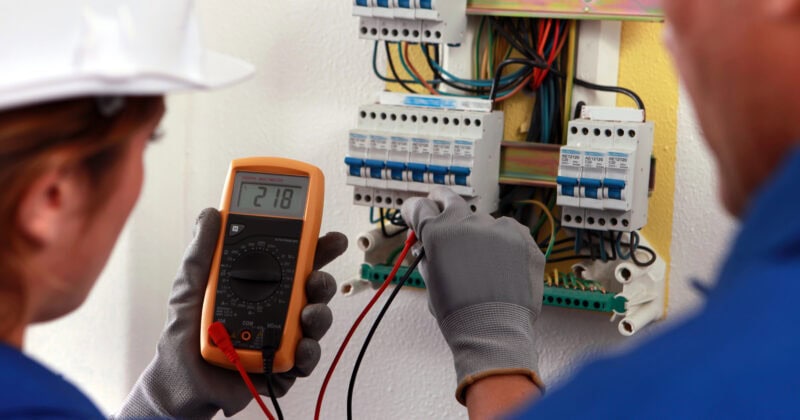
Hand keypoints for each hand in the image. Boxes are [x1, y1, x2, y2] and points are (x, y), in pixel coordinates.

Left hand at [116, 208, 346, 418]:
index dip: (315, 248)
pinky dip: (308, 353)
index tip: (330, 238)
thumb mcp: (189, 287)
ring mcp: (282, 336)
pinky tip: (300, 348)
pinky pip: (305, 358)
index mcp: (259, 284)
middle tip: (315, 280)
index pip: (293, 261)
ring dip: (319, 315)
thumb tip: (211, 215)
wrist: (179, 381)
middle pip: (311, 289)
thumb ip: (202, 252)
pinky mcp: (281, 365)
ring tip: (308, 315)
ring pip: (315, 321)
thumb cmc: (184, 334)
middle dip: (322, 281)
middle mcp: (276, 308)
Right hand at [401, 188, 544, 403]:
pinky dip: (502, 242)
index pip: (419, 207)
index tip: (415, 214)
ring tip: (479, 261)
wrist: (494, 331)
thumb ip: (428, 256)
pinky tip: (501, 263)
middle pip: (449, 198)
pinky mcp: (523, 238)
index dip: (414, 211)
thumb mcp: (431, 282)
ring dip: (476, 233)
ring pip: (482, 220)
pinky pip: (509, 231)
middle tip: (438, 207)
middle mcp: (468, 223)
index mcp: (439, 232)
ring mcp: (499, 228)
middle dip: (440, 202)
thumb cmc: (459, 313)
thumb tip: (427, 245)